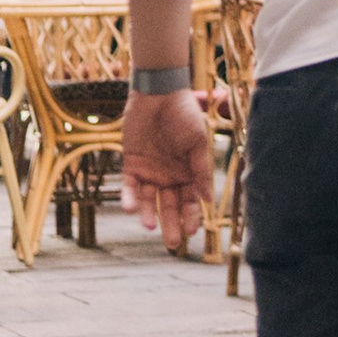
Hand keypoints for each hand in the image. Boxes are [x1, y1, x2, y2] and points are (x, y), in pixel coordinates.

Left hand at [120, 90, 215, 255]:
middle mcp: (169, 176)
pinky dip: (130, 198)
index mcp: (188, 173)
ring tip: (149, 227)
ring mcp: (149, 172)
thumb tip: (207, 199)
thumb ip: (201, 170)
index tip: (193, 230)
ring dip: (149, 214)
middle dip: (171, 224)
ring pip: (149, 200)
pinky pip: (130, 186)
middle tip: (172, 243)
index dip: (192, 216)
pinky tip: (131, 209)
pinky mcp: (131, 164)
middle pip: (170, 206)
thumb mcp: (198, 142)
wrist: (159, 93)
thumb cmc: (184, 114)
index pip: (190, 201)